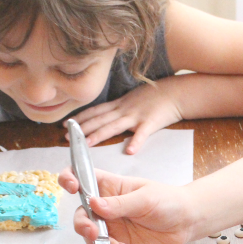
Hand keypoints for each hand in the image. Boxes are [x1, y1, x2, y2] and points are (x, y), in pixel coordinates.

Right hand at [58, 167, 196, 243]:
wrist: (187, 222)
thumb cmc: (168, 200)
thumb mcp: (145, 198)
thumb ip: (120, 203)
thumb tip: (94, 204)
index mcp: (110, 186)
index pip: (82, 177)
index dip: (70, 179)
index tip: (71, 186)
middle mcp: (106, 206)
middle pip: (81, 212)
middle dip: (81, 222)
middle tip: (91, 230)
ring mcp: (112, 226)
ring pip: (89, 233)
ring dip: (92, 239)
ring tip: (108, 243)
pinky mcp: (119, 243)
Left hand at [64, 81, 182, 153]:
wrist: (176, 92)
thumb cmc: (156, 96)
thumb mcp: (134, 98)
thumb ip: (121, 108)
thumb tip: (109, 116)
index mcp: (120, 104)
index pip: (95, 111)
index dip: (80, 118)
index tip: (66, 124)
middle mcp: (124, 109)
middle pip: (100, 119)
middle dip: (82, 129)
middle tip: (67, 137)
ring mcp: (137, 116)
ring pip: (114, 126)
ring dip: (100, 135)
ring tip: (87, 144)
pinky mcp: (151, 122)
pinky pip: (143, 133)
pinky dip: (136, 142)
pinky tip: (130, 151)